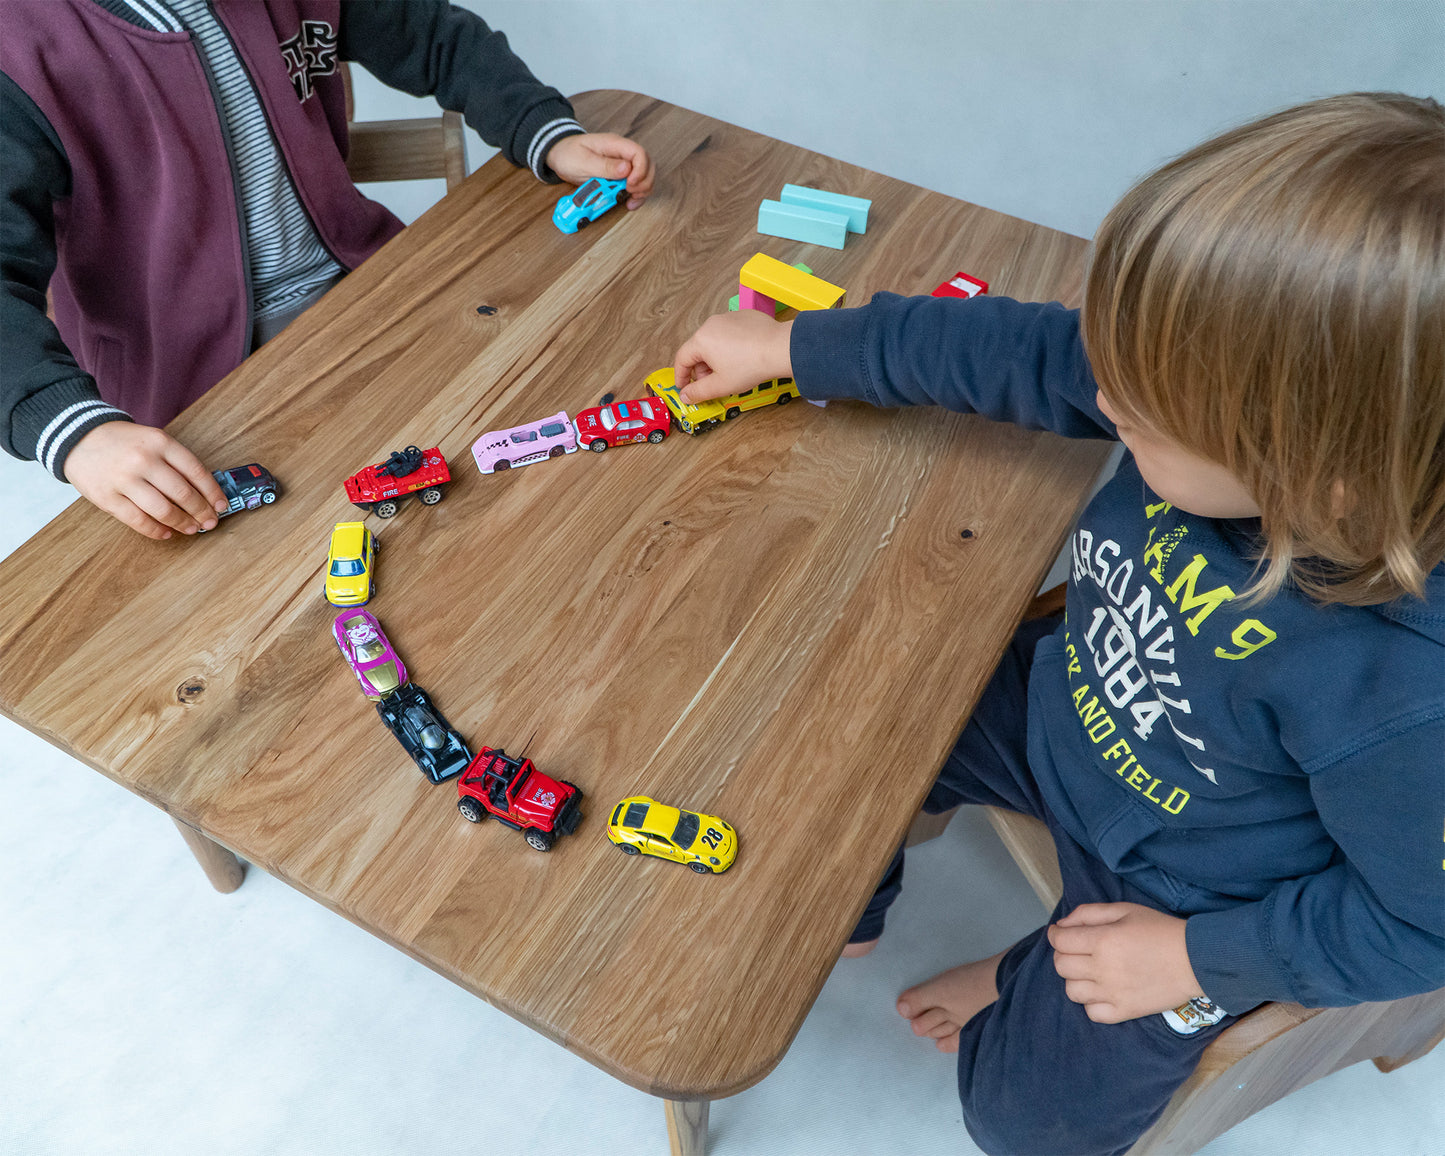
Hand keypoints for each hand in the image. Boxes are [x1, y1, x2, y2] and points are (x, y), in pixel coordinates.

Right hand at [64, 422, 227, 539]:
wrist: (77, 436)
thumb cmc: (123, 442)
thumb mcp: (153, 440)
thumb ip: (176, 462)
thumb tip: (205, 493)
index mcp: (160, 443)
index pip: (196, 472)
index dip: (213, 493)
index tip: (222, 506)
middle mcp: (143, 460)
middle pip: (183, 494)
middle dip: (201, 512)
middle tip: (210, 522)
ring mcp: (124, 479)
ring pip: (163, 510)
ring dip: (182, 523)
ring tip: (192, 529)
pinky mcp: (107, 497)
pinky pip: (138, 520)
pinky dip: (156, 530)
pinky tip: (166, 533)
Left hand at [545, 132, 653, 207]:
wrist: (559, 155)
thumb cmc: (568, 154)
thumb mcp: (583, 161)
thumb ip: (605, 166)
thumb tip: (627, 169)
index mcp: (614, 144)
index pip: (639, 153)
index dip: (640, 170)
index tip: (630, 185)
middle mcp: (622, 153)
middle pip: (647, 164)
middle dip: (645, 182)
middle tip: (633, 194)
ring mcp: (623, 164)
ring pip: (644, 175)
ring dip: (643, 190)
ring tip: (632, 201)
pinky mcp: (620, 175)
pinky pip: (635, 184)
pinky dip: (636, 195)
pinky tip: (629, 203)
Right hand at [672, 311, 793, 403]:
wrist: (780, 349)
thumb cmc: (751, 365)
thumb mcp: (720, 385)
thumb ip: (698, 392)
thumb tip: (685, 395)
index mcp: (701, 339)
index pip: (682, 359)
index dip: (681, 376)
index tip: (684, 387)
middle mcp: (712, 324)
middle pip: (698, 349)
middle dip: (702, 369)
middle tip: (712, 383)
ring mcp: (728, 317)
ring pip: (714, 340)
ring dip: (716, 357)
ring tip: (730, 371)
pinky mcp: (743, 316)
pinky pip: (730, 332)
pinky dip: (731, 345)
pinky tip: (743, 357)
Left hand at [1047, 902, 1203, 1022]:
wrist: (1195, 960)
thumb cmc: (1160, 930)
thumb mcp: (1124, 910)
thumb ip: (1089, 913)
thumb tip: (1063, 925)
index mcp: (1102, 941)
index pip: (1060, 941)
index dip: (1055, 935)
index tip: (1060, 933)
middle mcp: (1103, 969)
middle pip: (1061, 966)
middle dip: (1063, 954)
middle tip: (1077, 949)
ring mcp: (1113, 994)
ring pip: (1072, 991)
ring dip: (1075, 978)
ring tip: (1089, 971)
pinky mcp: (1125, 1012)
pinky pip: (1092, 1013)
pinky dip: (1091, 1002)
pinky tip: (1101, 990)